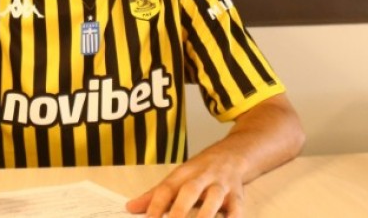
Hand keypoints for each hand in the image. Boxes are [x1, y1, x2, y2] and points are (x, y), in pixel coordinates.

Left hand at [125, 149, 245, 217]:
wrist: (234, 155)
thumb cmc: (201, 171)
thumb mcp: (178, 178)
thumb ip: (155, 195)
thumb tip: (130, 208)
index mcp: (184, 173)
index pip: (166, 188)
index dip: (156, 205)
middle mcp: (203, 177)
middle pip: (190, 190)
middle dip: (180, 210)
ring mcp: (222, 186)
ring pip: (215, 198)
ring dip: (205, 216)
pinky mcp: (238, 196)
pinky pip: (237, 210)